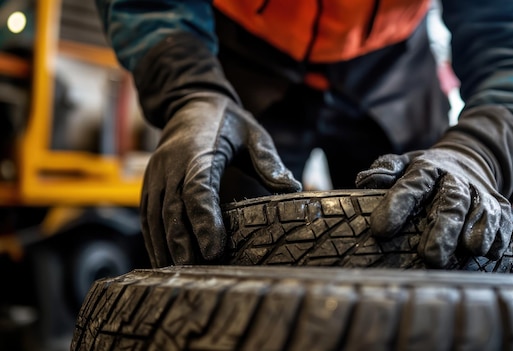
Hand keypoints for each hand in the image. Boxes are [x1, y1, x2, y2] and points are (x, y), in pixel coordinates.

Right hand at [141, 94, 301, 266]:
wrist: (190, 104)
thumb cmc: (228, 122)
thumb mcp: (254, 133)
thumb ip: (269, 160)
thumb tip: (293, 188)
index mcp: (199, 151)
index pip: (198, 190)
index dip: (204, 220)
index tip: (214, 249)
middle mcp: (171, 164)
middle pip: (173, 208)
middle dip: (184, 242)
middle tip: (198, 271)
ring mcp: (155, 174)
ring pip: (156, 215)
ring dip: (166, 246)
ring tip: (181, 273)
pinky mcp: (149, 183)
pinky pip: (147, 215)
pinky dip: (153, 239)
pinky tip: (164, 261)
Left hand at [355, 145, 511, 267]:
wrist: (469, 158)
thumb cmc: (426, 172)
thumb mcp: (404, 164)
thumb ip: (385, 170)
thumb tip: (364, 180)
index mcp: (426, 169)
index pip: (411, 185)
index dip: (397, 205)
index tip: (381, 229)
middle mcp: (455, 180)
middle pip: (450, 202)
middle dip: (443, 229)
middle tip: (430, 256)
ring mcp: (479, 193)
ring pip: (480, 211)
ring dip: (476, 232)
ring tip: (467, 250)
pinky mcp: (499, 207)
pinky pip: (502, 222)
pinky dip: (497, 237)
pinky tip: (487, 251)